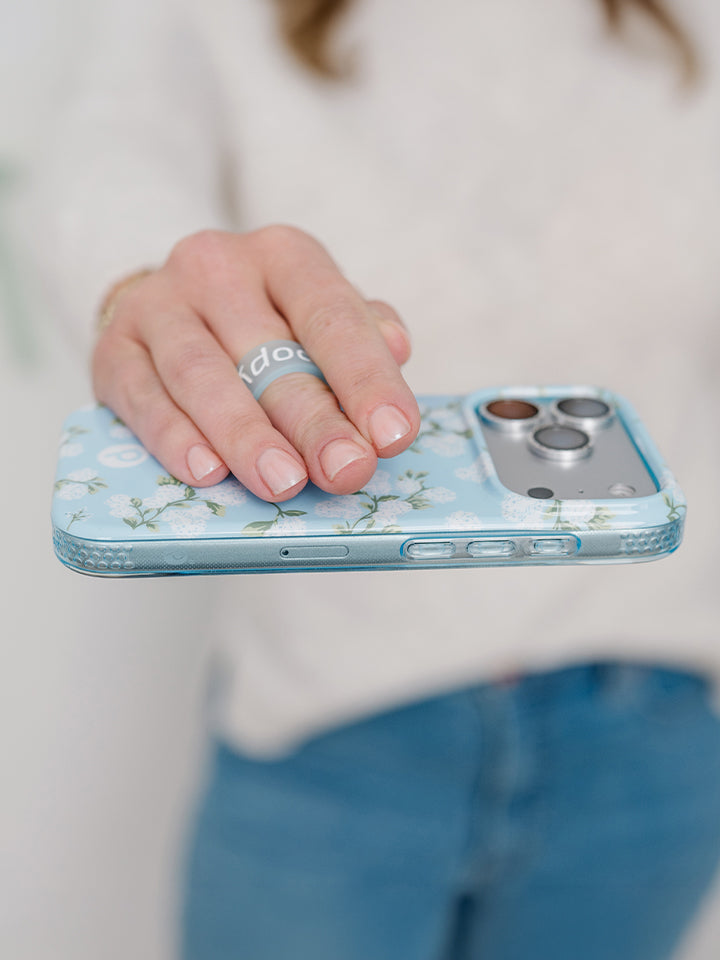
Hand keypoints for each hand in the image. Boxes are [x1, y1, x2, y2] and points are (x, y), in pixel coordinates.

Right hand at [92, 226, 419, 501]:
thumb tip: (397, 346)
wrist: (168, 308)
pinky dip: (175, 438)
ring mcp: (157, 305)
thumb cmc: (264, 324)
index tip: (394, 435)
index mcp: (284, 256)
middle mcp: (217, 267)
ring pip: (201, 374)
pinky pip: (145, 398)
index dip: (366, 378)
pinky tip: (206, 472)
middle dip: (315, 419)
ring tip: (283, 482)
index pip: (332, 314)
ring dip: (246, 435)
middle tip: (347, 470)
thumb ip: (360, 332)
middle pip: (270, 352)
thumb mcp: (316, 314)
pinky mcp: (113, 350)